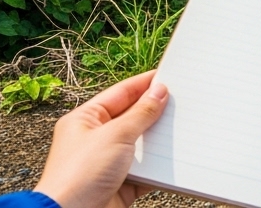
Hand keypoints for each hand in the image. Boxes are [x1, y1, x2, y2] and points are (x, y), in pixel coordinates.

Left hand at [35, 71, 168, 207]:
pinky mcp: (120, 183)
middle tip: (180, 101)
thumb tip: (158, 92)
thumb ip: (141, 113)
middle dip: (155, 111)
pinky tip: (175, 159)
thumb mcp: (115, 135)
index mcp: (85, 119)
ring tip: (181, 128)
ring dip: (159, 140)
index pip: (120, 93)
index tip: (168, 77)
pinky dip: (160, 166)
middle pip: (132, 118)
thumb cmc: (78, 176)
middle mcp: (96, 139)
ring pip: (141, 144)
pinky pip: (146, 168)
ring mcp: (108, 162)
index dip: (144, 84)